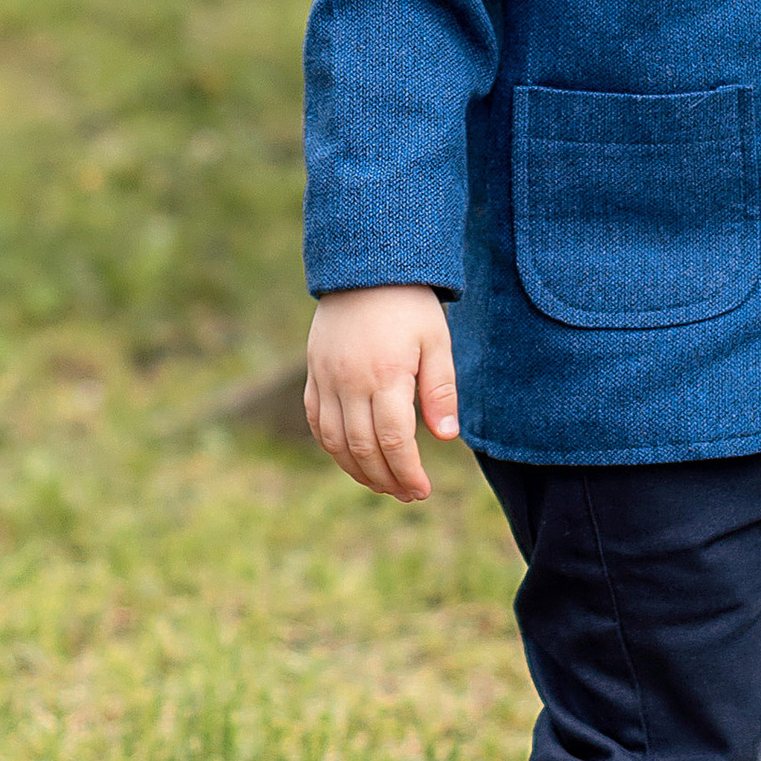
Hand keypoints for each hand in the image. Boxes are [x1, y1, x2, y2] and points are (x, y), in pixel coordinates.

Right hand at [304, 284, 459, 502]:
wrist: (365, 267)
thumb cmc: (409, 304)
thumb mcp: (436, 340)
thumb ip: (440, 390)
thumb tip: (446, 437)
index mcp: (386, 374)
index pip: (394, 440)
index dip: (408, 472)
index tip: (423, 490)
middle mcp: (350, 381)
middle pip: (364, 448)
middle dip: (387, 479)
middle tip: (408, 493)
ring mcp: (327, 378)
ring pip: (335, 442)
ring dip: (359, 471)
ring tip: (383, 484)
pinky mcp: (314, 374)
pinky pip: (317, 422)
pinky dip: (332, 448)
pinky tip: (352, 459)